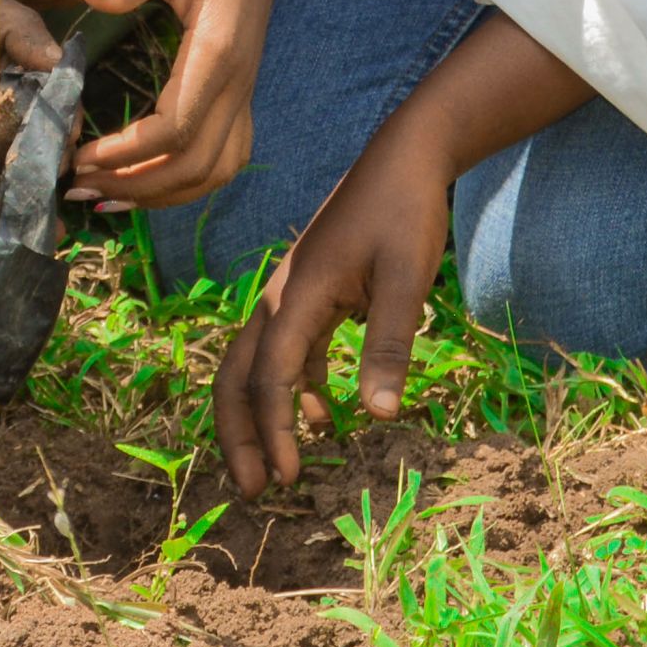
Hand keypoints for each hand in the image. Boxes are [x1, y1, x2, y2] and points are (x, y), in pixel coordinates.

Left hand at [61, 0, 296, 208]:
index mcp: (216, 52)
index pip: (175, 129)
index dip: (126, 154)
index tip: (80, 156)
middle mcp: (236, 82)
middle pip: (195, 166)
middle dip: (137, 186)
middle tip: (80, 186)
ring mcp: (244, 90)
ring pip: (214, 171)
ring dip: (162, 192)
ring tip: (109, 194)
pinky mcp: (240, 90)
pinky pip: (222, 156)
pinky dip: (186, 180)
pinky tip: (149, 178)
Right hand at [211, 124, 450, 491]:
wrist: (406, 156)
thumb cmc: (406, 212)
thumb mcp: (408, 278)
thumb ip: (391, 344)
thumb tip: (379, 416)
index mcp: (297, 293)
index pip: (270, 374)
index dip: (274, 430)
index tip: (290, 477)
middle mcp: (281, 295)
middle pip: (238, 373)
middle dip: (239, 434)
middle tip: (253, 490)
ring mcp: (293, 293)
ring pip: (255, 364)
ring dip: (259, 416)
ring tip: (275, 468)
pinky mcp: (312, 292)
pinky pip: (286, 350)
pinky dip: (292, 388)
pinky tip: (319, 417)